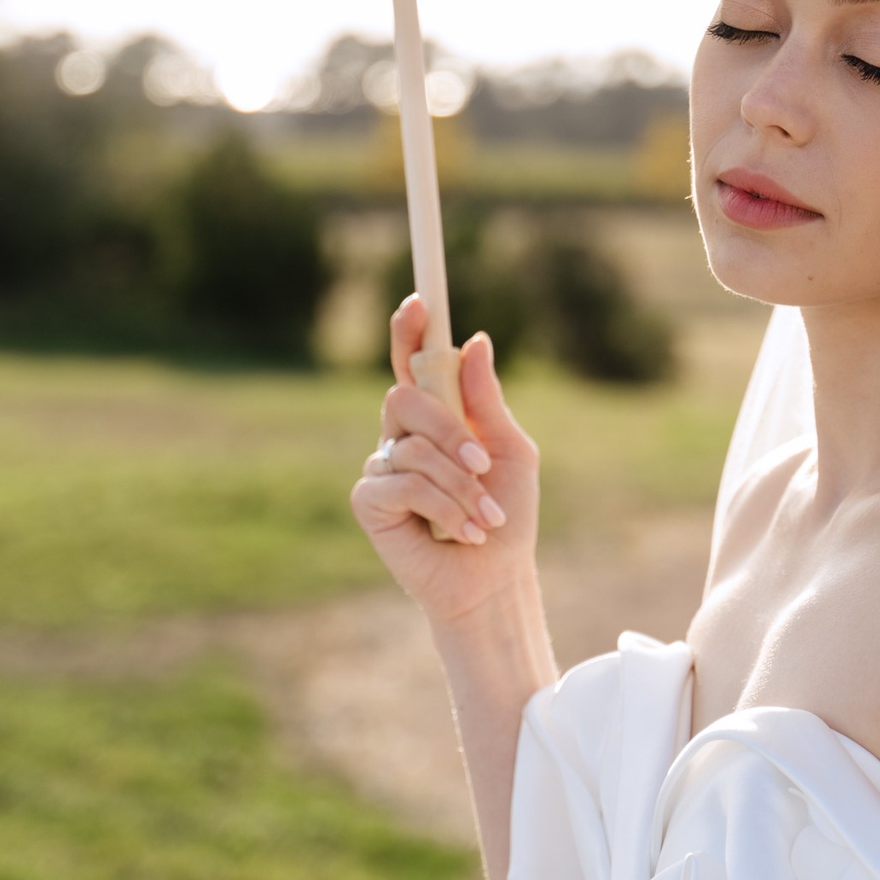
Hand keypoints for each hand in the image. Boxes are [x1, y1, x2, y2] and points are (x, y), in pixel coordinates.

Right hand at [351, 294, 540, 626]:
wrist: (495, 576)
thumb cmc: (505, 513)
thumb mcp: (510, 451)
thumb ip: (488, 400)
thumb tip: (476, 341)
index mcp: (437, 415)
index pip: (412, 363)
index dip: (409, 331)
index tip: (418, 302)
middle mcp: (402, 435)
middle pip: (404, 398)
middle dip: (450, 430)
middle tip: (482, 463)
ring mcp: (382, 466)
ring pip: (413, 448)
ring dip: (459, 484)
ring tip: (485, 517)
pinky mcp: (369, 501)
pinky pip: (402, 483)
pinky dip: (443, 506)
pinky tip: (463, 531)